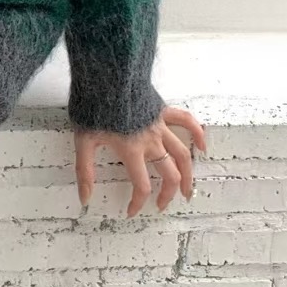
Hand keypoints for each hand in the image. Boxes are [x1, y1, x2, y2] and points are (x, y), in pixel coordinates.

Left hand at [75, 105, 207, 216]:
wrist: (105, 74)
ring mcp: (159, 125)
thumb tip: (85, 198)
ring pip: (182, 154)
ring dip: (187, 174)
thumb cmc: (93, 105)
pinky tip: (202, 146)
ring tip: (187, 189)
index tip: (131, 212)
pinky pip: (186, 120)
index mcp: (131, 150)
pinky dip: (198, 133)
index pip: (141, 186)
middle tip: (161, 205)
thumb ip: (85, 170)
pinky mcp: (162, 110)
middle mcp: (150, 141)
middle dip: (167, 194)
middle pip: (168, 174)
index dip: (137, 203)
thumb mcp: (83, 139)